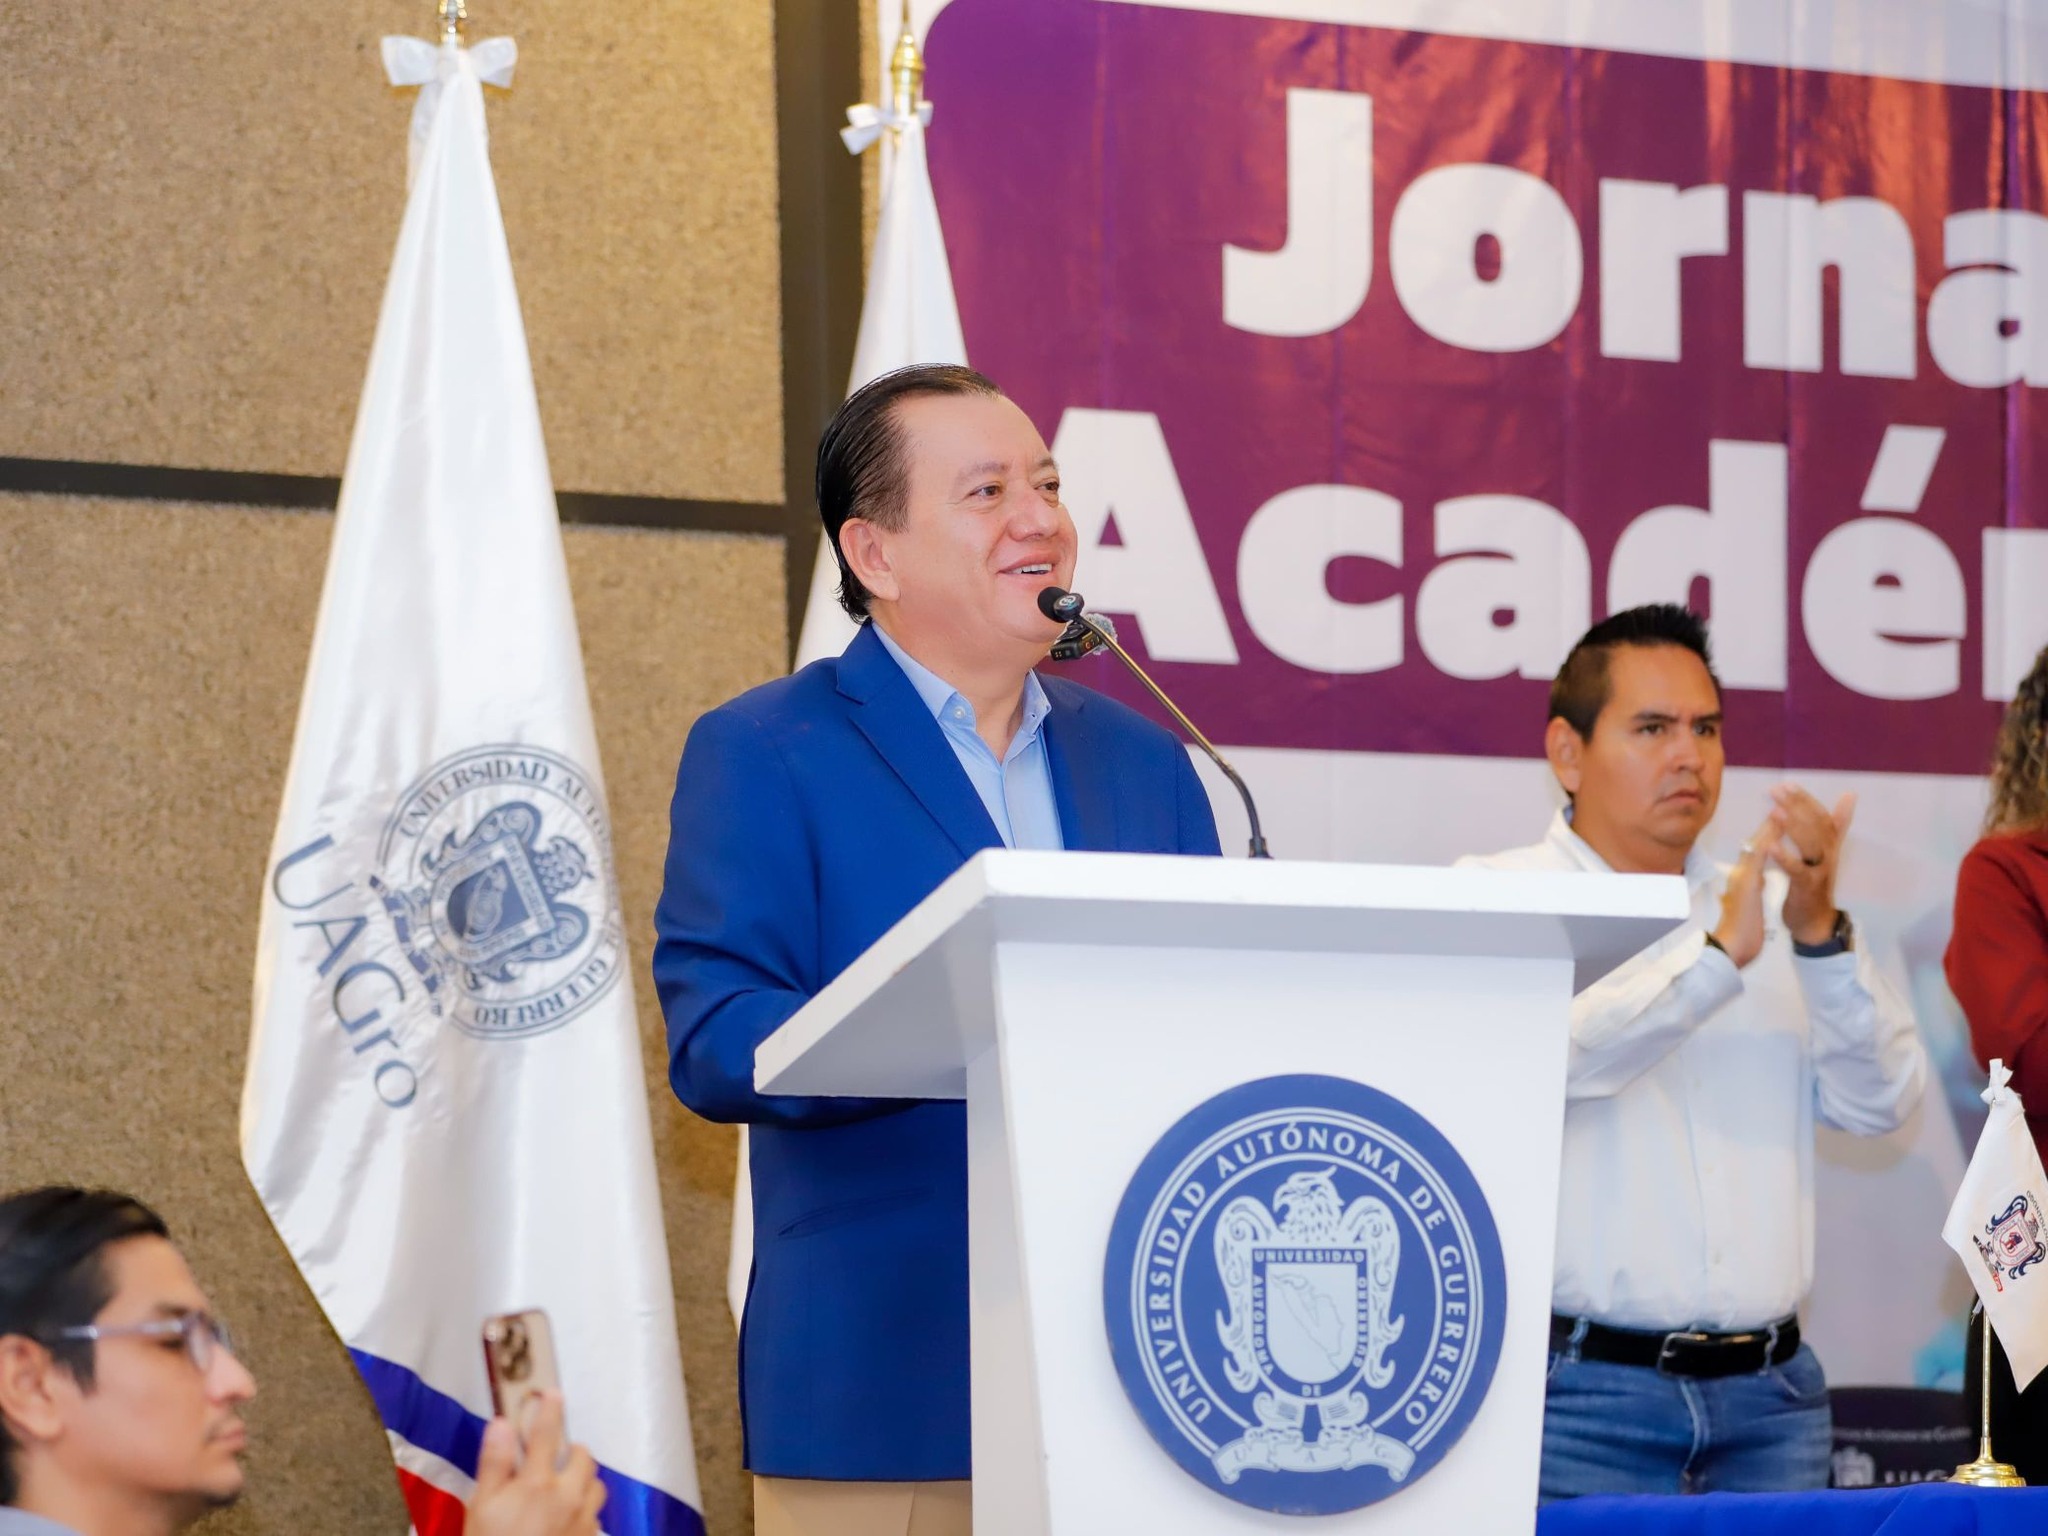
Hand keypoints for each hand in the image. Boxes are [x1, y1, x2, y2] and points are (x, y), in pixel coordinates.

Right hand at [468, 1393, 605, 1535]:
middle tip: (553, 1459)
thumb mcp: (481, 1507)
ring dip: (583, 1481)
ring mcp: (583, 1522)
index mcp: (537, 1484)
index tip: (552, 1391)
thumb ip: (494, 1463)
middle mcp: (567, 1497)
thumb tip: (501, 1422)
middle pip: (585, 1457)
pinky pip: (595, 1517)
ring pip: (596, 1486)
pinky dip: (584, 1512)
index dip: (550, 1409)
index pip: (546, 1434)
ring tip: (562, 1490)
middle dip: (571, 1452)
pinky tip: (566, 1522)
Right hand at [1711, 815, 1776, 968]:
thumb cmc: (1740, 930)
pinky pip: (1760, 859)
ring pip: (1759, 845)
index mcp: (1746, 877)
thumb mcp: (1748, 904)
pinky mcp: (1748, 884)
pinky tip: (1777, 830)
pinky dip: (1769, 843)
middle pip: (1759, 841)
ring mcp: (1744, 876)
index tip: (1780, 812)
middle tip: (1783, 799)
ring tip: (1781, 806)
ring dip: (1771, 825)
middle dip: (1772, 820)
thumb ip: (1749, 889)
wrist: (1732, 946)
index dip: (1770, 830)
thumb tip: (1752, 879)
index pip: (1759, 848)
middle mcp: (1743, 872)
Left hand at [1770, 784, 1854, 946]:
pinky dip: (1785, 857)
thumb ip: (1835, 824)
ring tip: (1776, 811)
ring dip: (1794, 827)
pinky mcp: (1808, 887)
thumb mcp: (1825, 851)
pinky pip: (1798, 870)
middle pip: (1817, 826)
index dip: (1805, 800)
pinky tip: (1771, 846)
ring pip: (1811, 845)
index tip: (1787, 784)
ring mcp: (1820, 870)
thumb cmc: (1815, 883)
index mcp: (1829, 844)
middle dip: (1797, 806)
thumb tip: (1850, 794)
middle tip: (1777, 790)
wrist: (1815, 921)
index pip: (1821, 816)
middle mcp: (1828, 854)